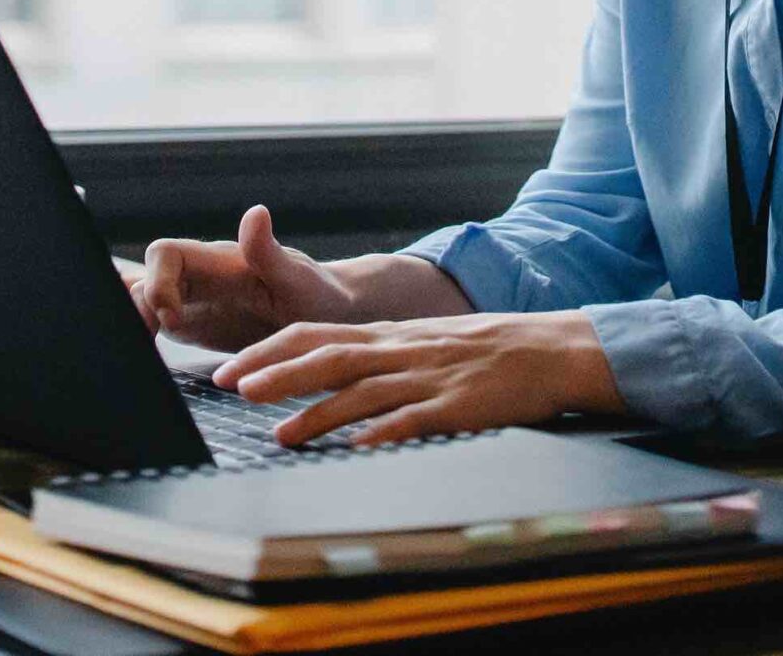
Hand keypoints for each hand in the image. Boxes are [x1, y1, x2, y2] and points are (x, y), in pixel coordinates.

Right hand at [133, 205, 360, 350]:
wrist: (329, 316)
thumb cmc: (318, 294)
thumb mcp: (298, 279)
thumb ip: (270, 252)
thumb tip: (256, 212)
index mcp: (219, 261)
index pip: (166, 254)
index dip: (157, 282)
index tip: (173, 317)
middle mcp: (199, 278)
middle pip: (144, 279)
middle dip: (137, 309)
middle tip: (148, 344)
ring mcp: (193, 302)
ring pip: (144, 302)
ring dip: (137, 324)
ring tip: (143, 355)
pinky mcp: (193, 326)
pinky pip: (155, 323)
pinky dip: (143, 336)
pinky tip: (145, 360)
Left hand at [211, 312, 625, 445]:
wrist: (553, 349)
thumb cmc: (490, 349)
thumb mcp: (427, 340)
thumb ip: (382, 355)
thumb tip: (332, 373)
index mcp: (391, 335)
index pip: (315, 335)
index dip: (269, 351)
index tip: (230, 368)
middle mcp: (402, 350)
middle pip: (328, 357)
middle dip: (276, 374)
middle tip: (231, 388)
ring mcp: (429, 378)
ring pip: (362, 392)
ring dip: (317, 413)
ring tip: (280, 434)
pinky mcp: (458, 406)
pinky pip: (414, 419)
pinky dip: (384, 432)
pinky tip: (358, 447)